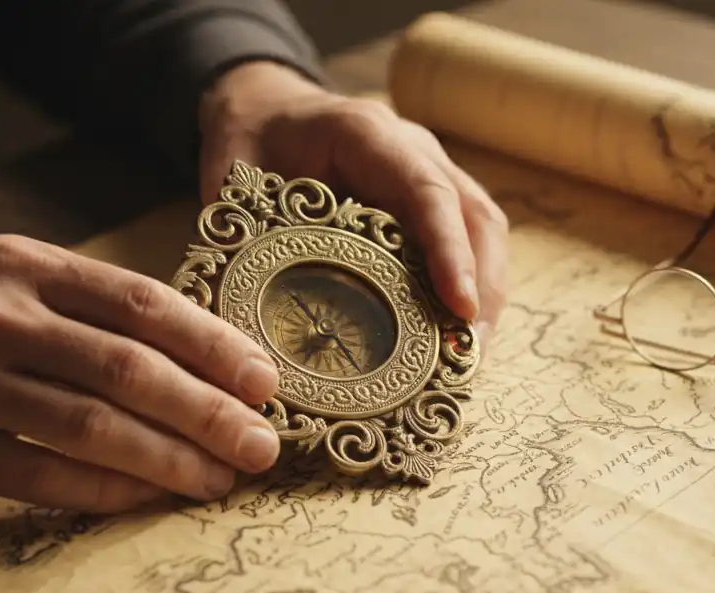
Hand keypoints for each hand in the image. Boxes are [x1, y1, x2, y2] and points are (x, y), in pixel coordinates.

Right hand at [0, 236, 281, 512]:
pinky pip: (39, 477)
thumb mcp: (0, 272)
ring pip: (90, 427)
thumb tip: (197, 349)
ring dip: (169, 460)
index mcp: (24, 264)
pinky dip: (103, 492)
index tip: (265, 380)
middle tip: (264, 444)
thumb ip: (85, 303)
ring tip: (221, 478)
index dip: (214, 345)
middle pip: (128, 369)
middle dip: (208, 412)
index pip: (142, 303)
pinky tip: (148, 499)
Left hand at [196, 61, 508, 342]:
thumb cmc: (251, 140)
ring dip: (484, 296)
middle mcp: (415, 150)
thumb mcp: (230, 177)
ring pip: (483, 232)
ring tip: (468, 359)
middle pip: (474, 217)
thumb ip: (238, 234)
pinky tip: (455, 340)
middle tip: (469, 354)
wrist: (267, 111)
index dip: (448, 249)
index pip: (426, 190)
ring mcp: (433, 175)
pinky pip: (470, 244)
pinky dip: (470, 292)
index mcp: (367, 135)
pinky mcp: (435, 204)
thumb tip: (237, 317)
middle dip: (481, 288)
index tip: (457, 307)